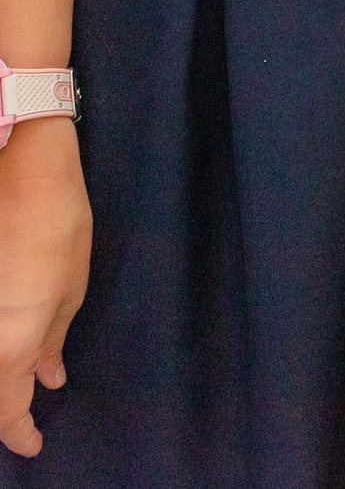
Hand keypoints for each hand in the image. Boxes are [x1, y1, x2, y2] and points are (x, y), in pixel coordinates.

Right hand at [0, 123, 88, 458]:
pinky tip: (4, 352)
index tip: (33, 446)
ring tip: (16, 387)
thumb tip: (48, 379)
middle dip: (1, 413)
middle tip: (22, 422)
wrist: (16, 167)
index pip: (4, 411)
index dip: (18, 433)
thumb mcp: (69, 288)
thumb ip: (51, 341)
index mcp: (7, 344)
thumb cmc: (55, 225)